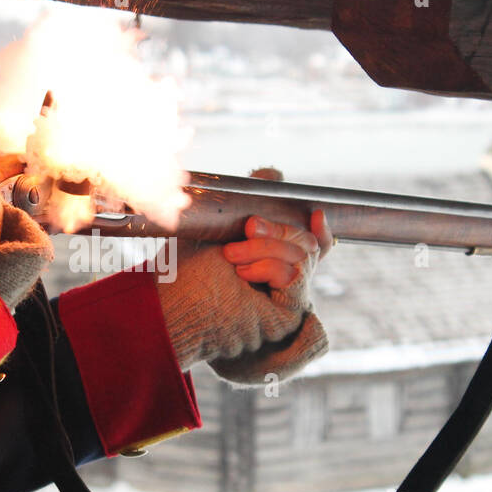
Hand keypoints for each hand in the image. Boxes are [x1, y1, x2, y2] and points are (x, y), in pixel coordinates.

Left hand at [156, 211, 329, 383]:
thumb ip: (250, 201)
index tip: (315, 213)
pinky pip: (294, 276)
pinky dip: (268, 266)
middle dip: (280, 228)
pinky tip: (241, 273)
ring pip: (303, 256)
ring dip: (265, 247)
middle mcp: (281, 282)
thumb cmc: (186, 269)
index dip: (319, 230)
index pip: (312, 245)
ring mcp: (285, 301)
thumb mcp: (220, 224)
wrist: (171, 305)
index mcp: (271, 262)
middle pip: (310, 244)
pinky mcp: (285, 317)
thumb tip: (275, 175)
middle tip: (249, 227)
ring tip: (231, 255)